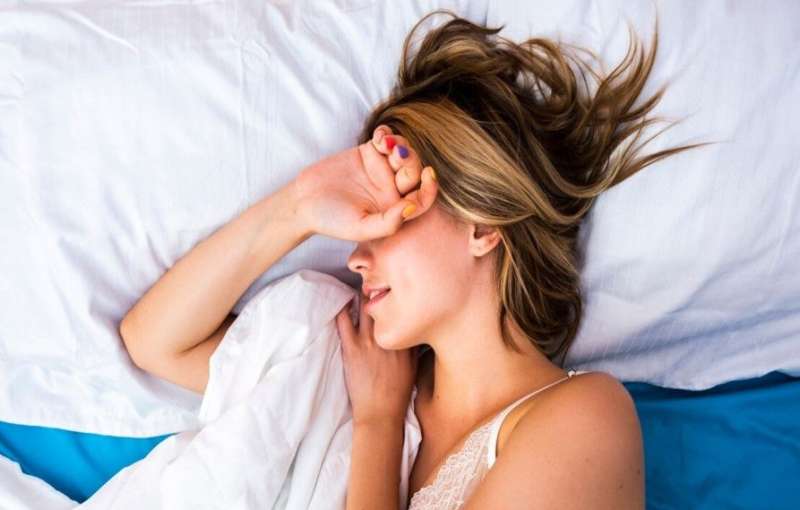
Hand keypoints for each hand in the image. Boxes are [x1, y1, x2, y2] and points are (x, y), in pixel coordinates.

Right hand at [294, 126, 437, 241]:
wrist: (304, 202)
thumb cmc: (332, 220)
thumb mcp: (360, 228)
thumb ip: (388, 223)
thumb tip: (411, 207)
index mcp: (395, 209)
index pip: (421, 198)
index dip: (430, 187)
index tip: (428, 174)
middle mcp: (392, 189)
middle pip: (414, 171)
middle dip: (411, 160)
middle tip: (396, 154)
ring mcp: (381, 170)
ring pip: (403, 152)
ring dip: (400, 144)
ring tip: (385, 144)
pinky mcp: (368, 153)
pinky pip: (385, 139)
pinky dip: (386, 133)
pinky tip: (378, 136)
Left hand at [336, 294, 418, 425]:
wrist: (380, 412)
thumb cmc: (398, 392)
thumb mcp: (414, 367)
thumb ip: (413, 346)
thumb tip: (413, 329)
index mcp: (405, 340)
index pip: (402, 310)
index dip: (398, 295)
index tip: (395, 285)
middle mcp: (389, 337)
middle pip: (384, 304)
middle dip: (379, 288)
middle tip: (375, 277)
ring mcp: (369, 341)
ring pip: (365, 308)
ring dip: (362, 295)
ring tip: (360, 286)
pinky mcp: (352, 348)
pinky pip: (344, 321)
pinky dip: (342, 308)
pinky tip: (342, 301)